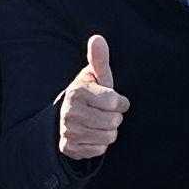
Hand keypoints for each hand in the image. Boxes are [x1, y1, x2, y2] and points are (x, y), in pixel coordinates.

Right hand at [57, 35, 127, 159]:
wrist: (69, 115)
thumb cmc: (90, 92)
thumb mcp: (95, 75)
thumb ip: (99, 59)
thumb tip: (97, 38)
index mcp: (77, 92)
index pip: (114, 102)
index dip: (119, 102)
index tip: (113, 99)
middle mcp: (69, 112)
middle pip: (113, 122)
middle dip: (114, 117)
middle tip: (104, 112)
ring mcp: (68, 132)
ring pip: (108, 137)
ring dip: (109, 131)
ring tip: (99, 122)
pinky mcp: (69, 148)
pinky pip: (100, 150)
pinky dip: (100, 144)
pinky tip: (92, 134)